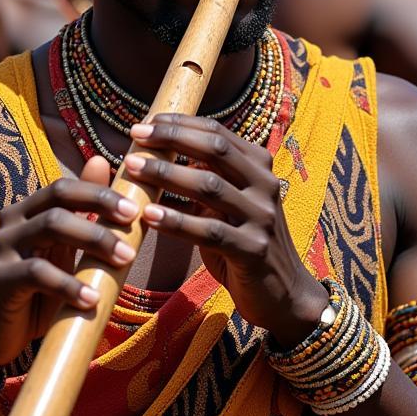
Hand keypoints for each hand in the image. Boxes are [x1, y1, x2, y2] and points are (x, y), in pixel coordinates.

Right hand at [0, 156, 139, 382]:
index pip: (65, 186)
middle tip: (134, 223)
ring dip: (94, 239)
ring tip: (124, 258)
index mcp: (28, 211)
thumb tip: (101, 163)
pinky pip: (37, 273)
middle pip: (59, 197)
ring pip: (51, 226)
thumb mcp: (63, 253)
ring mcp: (3, 248)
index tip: (135, 207)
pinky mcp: (0, 279)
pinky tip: (92, 299)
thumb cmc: (36, 292)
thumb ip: (81, 214)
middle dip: (101, 205)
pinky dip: (69, 284)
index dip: (100, 192)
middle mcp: (12, 221)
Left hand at [127, 115, 326, 345]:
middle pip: (215, 150)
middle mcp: (264, 185)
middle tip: (135, 136)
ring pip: (210, 187)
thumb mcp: (226, 205)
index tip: (145, 123)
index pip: (217, 133)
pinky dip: (176, 221)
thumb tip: (153, 156)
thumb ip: (202, 180)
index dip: (179, 124)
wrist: (282, 292)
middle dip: (172, 139)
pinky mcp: (252, 250)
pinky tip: (148, 215)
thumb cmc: (242, 243)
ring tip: (133, 169)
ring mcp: (261, 217)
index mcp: (259, 166)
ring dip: (167, 174)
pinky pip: (209, 231)